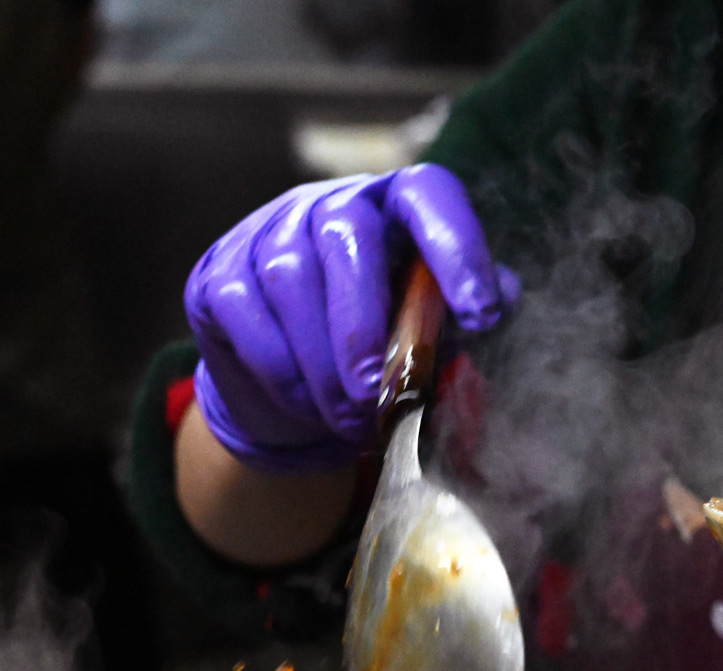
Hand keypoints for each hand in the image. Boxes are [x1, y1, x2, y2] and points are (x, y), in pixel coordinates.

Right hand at [185, 164, 519, 471]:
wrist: (300, 392)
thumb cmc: (387, 348)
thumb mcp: (437, 330)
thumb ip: (467, 316)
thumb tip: (500, 306)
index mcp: (398, 207)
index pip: (430, 195)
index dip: (458, 247)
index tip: (483, 316)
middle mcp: (332, 203)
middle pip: (346, 233)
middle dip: (365, 324)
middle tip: (379, 394)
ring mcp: (269, 232)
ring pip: (289, 280)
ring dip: (323, 363)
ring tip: (352, 420)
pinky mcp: (219, 274)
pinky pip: (244, 314)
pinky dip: (280, 371)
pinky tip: (307, 407)